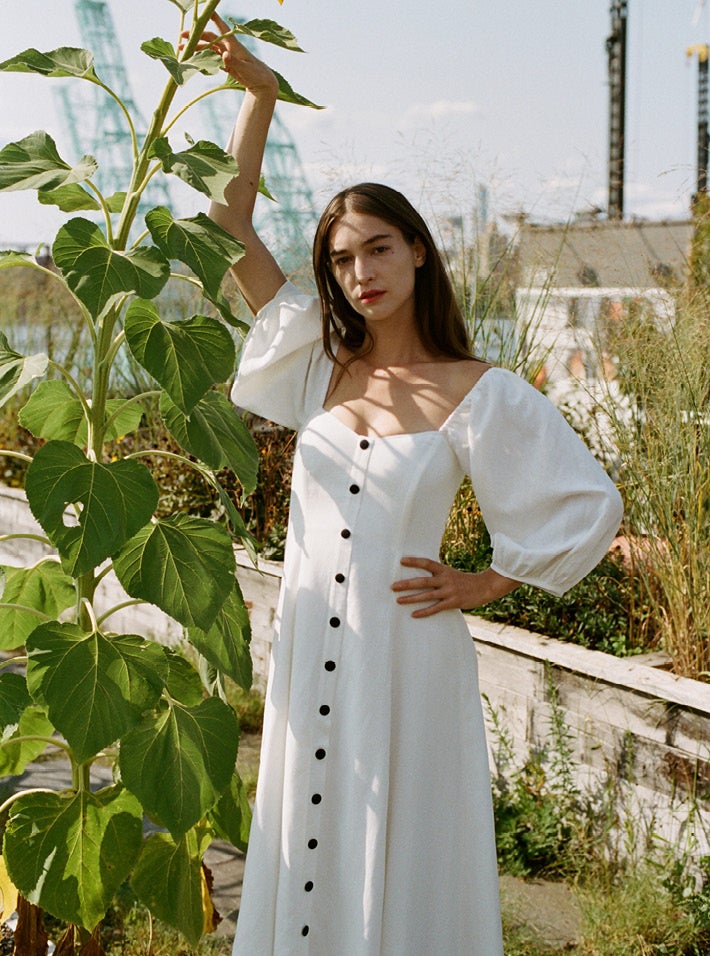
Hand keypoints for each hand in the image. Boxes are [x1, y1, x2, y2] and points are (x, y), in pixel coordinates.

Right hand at [182, 13, 278, 96]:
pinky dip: (201, 58)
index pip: (222, 28)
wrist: (262, 83)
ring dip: (195, 48)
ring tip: (181, 50)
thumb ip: (235, 62)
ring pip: (207, 48)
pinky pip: (210, 58)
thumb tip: (223, 55)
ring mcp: (226, 55)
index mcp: (234, 45)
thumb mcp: (246, 69)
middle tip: (181, 36)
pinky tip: (191, 60)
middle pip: (209, 38)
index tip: (204, 11)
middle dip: (195, 36)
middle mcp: (228, 47)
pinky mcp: (225, 63)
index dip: (213, 18)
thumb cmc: (257, 74)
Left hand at [392, 557, 518, 618]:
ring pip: (426, 595)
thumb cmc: (465, 581)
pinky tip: (414, 614)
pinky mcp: (453, 603)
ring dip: (411, 598)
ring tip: (398, 600)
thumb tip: (420, 577)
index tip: (401, 561)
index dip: (414, 561)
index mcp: (444, 570)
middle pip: (423, 581)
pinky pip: (435, 608)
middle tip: (393, 586)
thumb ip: (437, 575)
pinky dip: (424, 612)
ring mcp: (449, 591)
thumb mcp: (451, 573)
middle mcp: (445, 579)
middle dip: (406, 584)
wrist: (485, 587)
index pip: (426, 563)